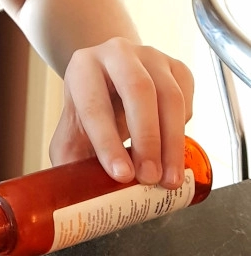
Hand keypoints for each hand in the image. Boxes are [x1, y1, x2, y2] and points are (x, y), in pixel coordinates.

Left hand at [49, 37, 193, 188]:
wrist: (106, 80)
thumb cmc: (85, 113)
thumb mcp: (69, 135)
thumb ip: (71, 163)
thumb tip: (78, 201)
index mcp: (83, 69)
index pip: (95, 106)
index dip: (108, 143)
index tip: (121, 176)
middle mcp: (116, 54)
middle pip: (138, 93)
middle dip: (147, 140)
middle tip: (149, 179)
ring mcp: (150, 56)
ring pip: (169, 96)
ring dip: (172, 142)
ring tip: (168, 179)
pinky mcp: (175, 66)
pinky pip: (186, 97)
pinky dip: (183, 128)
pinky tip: (173, 152)